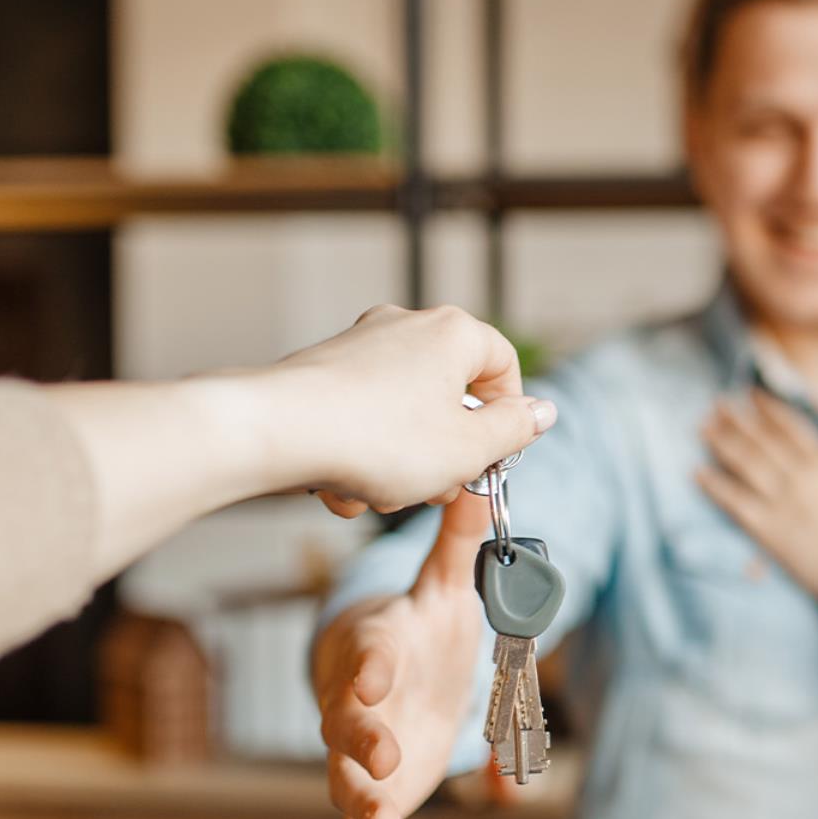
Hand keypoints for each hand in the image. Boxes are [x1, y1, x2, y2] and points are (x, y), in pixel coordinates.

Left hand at [244, 305, 556, 515]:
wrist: (275, 432)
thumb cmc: (376, 439)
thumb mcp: (467, 448)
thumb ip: (513, 430)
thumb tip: (542, 412)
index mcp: (453, 333)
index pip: (503, 366)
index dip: (506, 417)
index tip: (494, 457)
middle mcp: (406, 327)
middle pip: (450, 395)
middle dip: (445, 451)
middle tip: (435, 488)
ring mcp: (360, 347)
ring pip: (403, 415)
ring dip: (398, 464)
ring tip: (377, 492)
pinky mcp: (323, 372)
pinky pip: (360, 419)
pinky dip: (358, 456)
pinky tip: (341, 487)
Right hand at [314, 492, 488, 818]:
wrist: (390, 679)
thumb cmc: (416, 631)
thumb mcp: (442, 589)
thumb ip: (458, 544)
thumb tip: (475, 478)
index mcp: (377, 650)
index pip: (369, 652)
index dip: (371, 663)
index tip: (375, 675)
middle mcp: (357, 706)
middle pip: (345, 725)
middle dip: (361, 741)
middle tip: (385, 755)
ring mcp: (359, 755)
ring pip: (346, 783)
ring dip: (362, 808)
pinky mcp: (374, 794)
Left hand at [695, 389, 817, 622]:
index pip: (790, 426)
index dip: (767, 408)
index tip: (749, 394)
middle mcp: (799, 479)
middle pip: (760, 441)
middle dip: (736, 420)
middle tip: (716, 404)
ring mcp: (781, 505)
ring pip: (744, 466)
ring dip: (721, 444)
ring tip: (703, 428)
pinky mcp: (766, 531)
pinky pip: (735, 503)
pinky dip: (715, 486)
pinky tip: (697, 473)